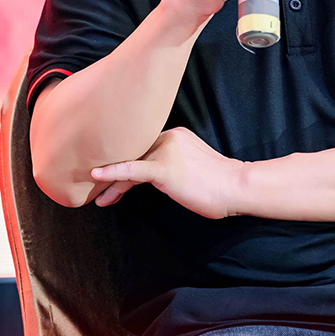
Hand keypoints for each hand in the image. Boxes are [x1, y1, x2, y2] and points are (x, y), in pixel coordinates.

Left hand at [91, 127, 246, 219]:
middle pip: (132, 155)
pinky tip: (97, 176)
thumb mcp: (192, 165)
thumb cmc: (219, 183)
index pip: (142, 148)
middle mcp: (168, 137)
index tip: (110, 178)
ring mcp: (166, 152)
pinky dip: (113, 173)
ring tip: (100, 200)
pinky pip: (132, 169)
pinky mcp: (165, 168)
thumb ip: (174, 163)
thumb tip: (155, 176)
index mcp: (175, 135)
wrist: (237, 187)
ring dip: (112, 184)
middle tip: (99, 192)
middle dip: (113, 175)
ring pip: (130, 164)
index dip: (124, 164)